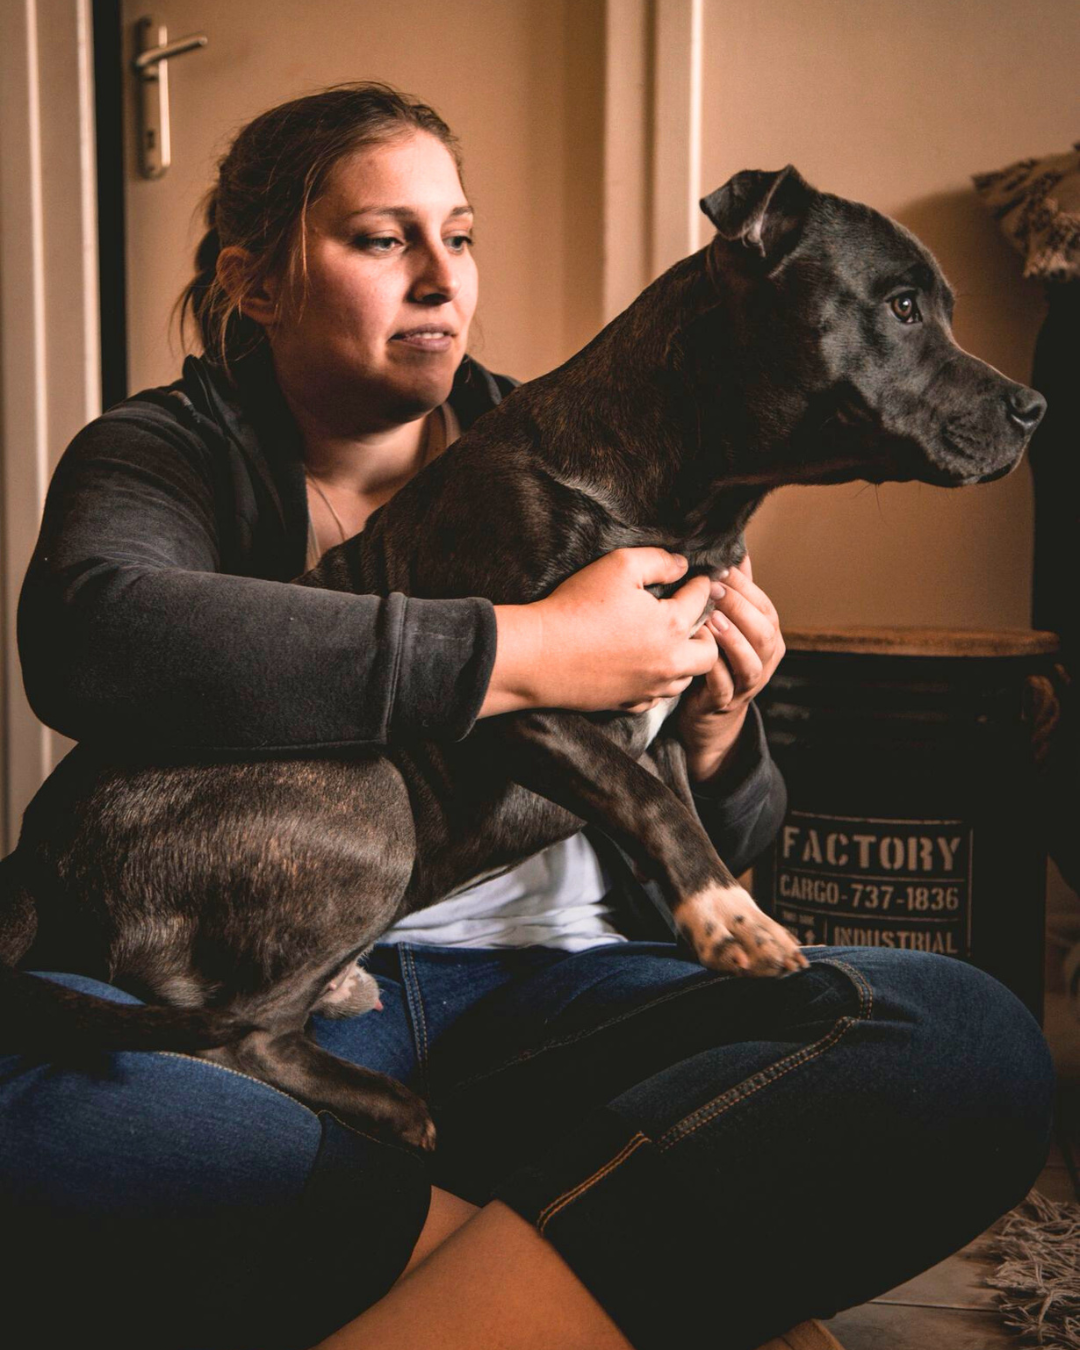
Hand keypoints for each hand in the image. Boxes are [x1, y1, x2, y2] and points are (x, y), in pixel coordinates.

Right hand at [482, 548, 718, 716]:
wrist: (539, 655)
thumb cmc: (577, 606)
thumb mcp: (619, 566)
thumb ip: (658, 561)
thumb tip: (681, 565)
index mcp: (673, 625)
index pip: (702, 600)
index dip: (701, 584)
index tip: (697, 579)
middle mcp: (669, 661)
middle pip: (709, 652)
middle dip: (706, 632)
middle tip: (688, 617)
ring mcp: (649, 687)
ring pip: (685, 679)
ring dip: (684, 660)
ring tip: (667, 643)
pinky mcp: (628, 703)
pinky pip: (656, 697)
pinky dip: (656, 682)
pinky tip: (641, 666)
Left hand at [676, 553, 784, 782]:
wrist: (709, 714)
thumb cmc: (718, 658)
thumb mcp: (730, 624)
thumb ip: (737, 591)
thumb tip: (738, 550)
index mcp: (768, 637)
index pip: (766, 607)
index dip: (746, 587)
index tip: (721, 568)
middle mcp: (765, 660)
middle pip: (763, 632)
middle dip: (740, 608)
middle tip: (714, 588)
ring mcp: (747, 684)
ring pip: (750, 662)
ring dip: (731, 639)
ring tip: (711, 618)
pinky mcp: (724, 703)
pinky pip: (723, 686)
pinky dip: (713, 668)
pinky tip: (698, 651)